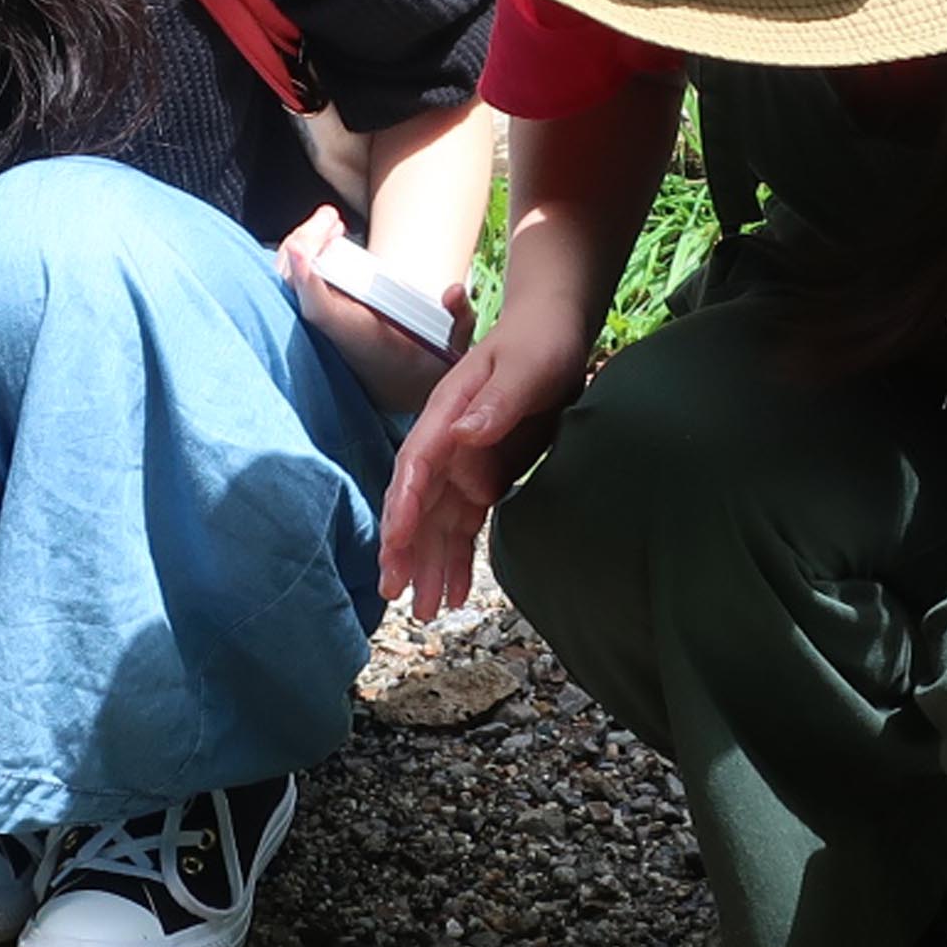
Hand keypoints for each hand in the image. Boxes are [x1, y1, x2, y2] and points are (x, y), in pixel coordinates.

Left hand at [276, 205, 469, 418]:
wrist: (401, 389)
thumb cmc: (422, 364)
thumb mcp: (449, 346)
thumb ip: (458, 319)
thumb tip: (454, 290)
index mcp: (353, 337)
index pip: (316, 309)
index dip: (304, 275)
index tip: (302, 247)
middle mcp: (329, 332)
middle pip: (294, 280)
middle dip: (307, 239)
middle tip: (333, 220)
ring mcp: (317, 324)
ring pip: (289, 277)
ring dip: (305, 244)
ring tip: (332, 226)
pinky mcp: (315, 316)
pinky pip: (295, 282)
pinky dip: (301, 257)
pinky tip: (325, 241)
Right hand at [377, 304, 594, 618]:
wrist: (551, 336)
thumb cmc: (538, 345)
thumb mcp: (526, 368)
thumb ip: (497, 401)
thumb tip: (463, 435)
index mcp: (446, 413)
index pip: (416, 463)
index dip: (403, 503)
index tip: (396, 538)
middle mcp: (445, 444)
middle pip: (416, 502)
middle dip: (404, 548)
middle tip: (395, 591)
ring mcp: (461, 465)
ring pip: (436, 523)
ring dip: (428, 564)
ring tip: (426, 610)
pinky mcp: (481, 480)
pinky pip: (463, 526)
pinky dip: (455, 559)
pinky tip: (452, 594)